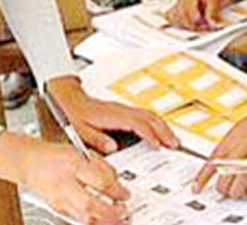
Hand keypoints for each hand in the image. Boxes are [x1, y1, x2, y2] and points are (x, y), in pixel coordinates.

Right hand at [0, 133, 131, 224]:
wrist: (30, 163)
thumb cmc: (54, 155)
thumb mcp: (81, 151)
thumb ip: (100, 166)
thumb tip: (116, 182)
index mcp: (72, 165)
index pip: (98, 180)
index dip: (117, 189)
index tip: (126, 193)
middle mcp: (64, 184)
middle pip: (90, 204)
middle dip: (111, 211)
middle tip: (124, 210)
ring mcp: (59, 199)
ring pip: (84, 217)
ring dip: (104, 221)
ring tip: (118, 220)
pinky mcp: (57, 209)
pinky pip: (78, 219)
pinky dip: (93, 222)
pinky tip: (103, 221)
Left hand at [47, 76, 178, 153]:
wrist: (71, 99)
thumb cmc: (76, 114)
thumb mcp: (81, 130)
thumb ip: (97, 139)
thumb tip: (113, 147)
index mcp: (113, 115)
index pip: (137, 123)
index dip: (149, 134)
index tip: (158, 145)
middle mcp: (122, 110)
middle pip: (149, 117)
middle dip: (164, 131)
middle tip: (175, 144)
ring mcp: (125, 109)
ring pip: (150, 115)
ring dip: (164, 127)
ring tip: (174, 140)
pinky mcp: (125, 111)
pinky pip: (146, 115)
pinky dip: (158, 123)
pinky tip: (161, 132)